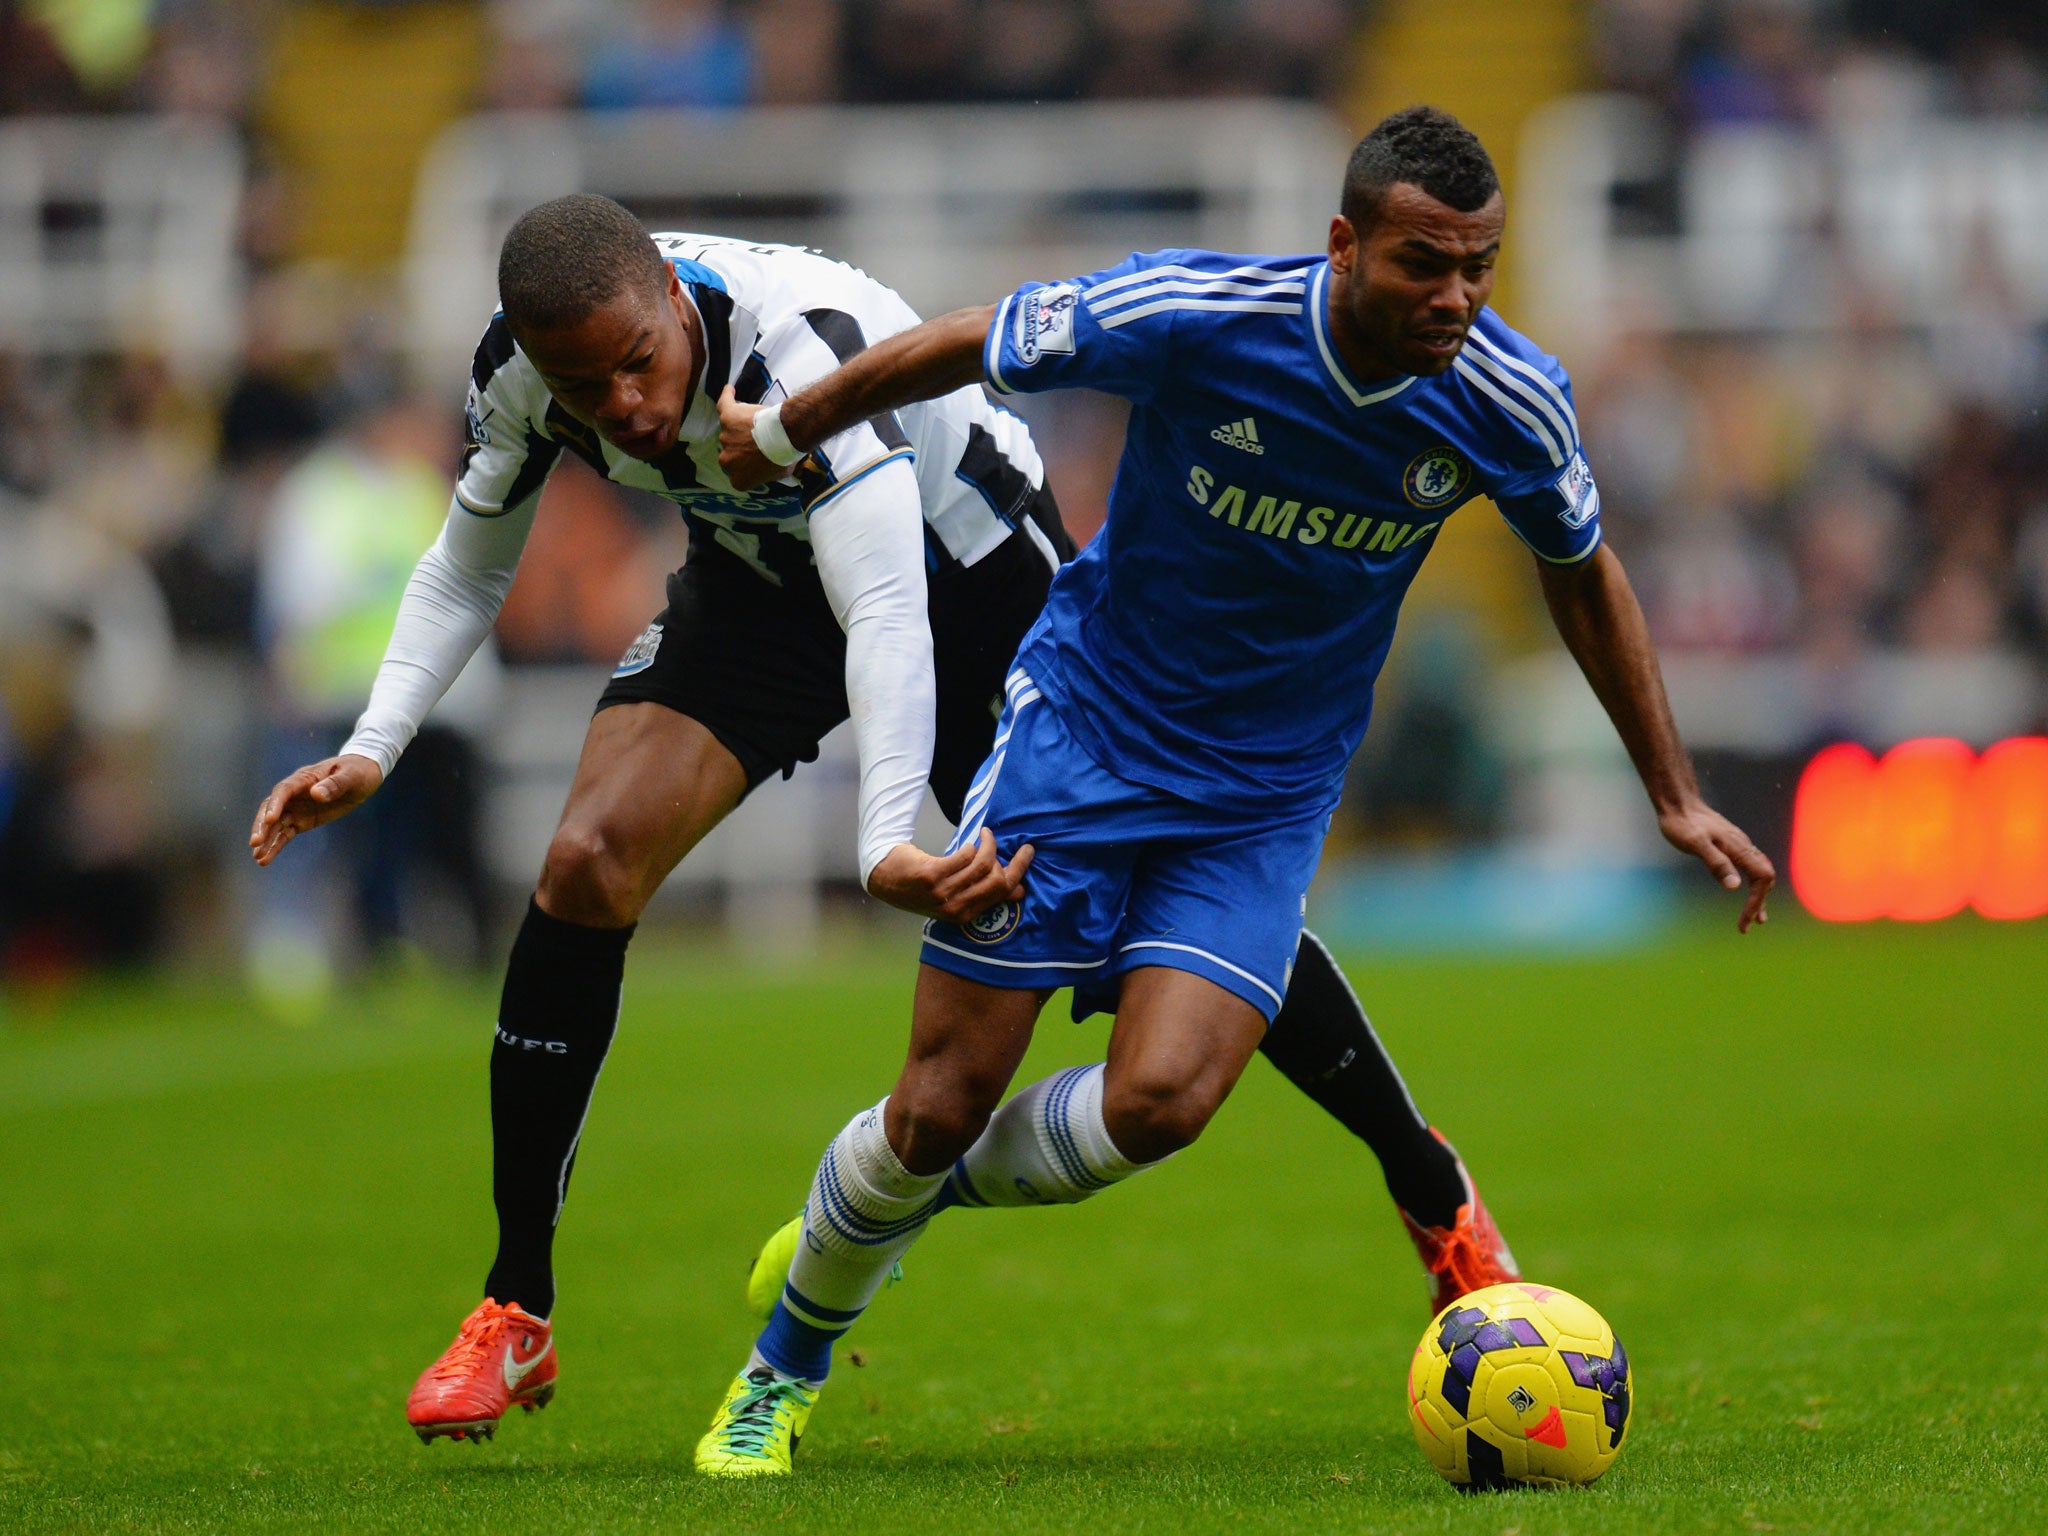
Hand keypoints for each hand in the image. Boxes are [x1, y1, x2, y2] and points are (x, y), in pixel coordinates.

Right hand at [249, 754, 383, 865]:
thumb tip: (316, 794)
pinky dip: (275, 845)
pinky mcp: (301, 821)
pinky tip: (265, 859)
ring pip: (275, 825)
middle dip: (262, 826)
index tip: (270, 820)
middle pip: (271, 808)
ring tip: (258, 858)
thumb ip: (335, 784)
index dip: (275, 805)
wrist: (362, 776)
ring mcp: (296, 808)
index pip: (283, 791)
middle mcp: (294, 793)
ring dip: (266, 840)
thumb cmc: (356, 771)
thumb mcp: (351, 776)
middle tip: (255, 843)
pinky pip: (285, 834)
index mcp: (304, 778)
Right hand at [717, 386, 785, 491]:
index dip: (748, 464)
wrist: (785, 437)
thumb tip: (774, 466)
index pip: (738, 473)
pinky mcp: (728, 417)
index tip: (757, 457)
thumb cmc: (785, 456)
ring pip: (730, 431)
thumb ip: (769, 471)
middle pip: (732, 453)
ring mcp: (725, 438)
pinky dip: (727, 397)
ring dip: (740, 426)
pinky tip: (730, 391)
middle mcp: (727, 461)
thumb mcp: (780, 473)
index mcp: (739, 479)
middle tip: (758, 439)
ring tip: (756, 420)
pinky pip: (723, 405)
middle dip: (743, 447)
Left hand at [865, 830, 1034, 923]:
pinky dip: (969, 847)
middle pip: (996, 880)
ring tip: (984, 835)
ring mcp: (942, 893)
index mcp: (965, 915)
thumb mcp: (954, 896)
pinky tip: (966, 844)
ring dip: (987, 845)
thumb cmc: (923, 887)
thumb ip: (983, 894)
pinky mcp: (931, 876)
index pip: (1002, 892)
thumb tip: (1020, 891)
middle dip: (1008, 856)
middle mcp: (955, 908)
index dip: (1019, 870)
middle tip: (1005, 840)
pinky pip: (963, 857)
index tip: (1027, 852)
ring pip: (981, 865)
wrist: (886, 879)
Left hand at [1657, 798, 1774, 931]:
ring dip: (1758, 895)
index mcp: (1739, 848)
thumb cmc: (1683, 824)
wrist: (1677, 802)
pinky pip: (1749, 865)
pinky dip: (1751, 882)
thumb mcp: (1696, 845)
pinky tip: (1744, 887)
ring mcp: (1738, 844)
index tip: (1744, 921)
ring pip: (1759, 871)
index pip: (1761, 879)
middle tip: (1747, 925)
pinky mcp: (1730, 843)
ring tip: (1756, 917)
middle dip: (1759, 903)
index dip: (1756, 902)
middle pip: (1765, 878)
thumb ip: (1716, 864)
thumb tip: (1735, 887)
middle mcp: (1743, 846)